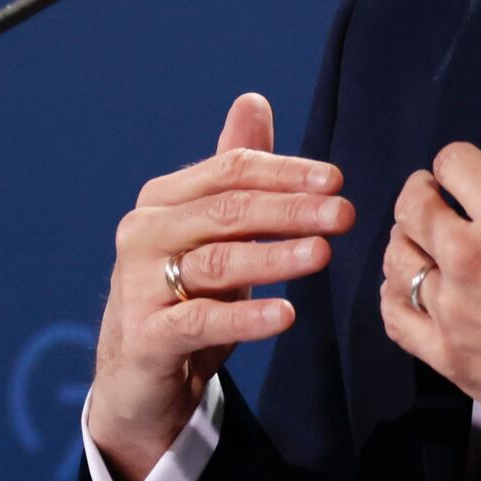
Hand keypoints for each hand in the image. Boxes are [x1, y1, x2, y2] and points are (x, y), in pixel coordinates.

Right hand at [90, 94, 345, 480]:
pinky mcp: (148, 337)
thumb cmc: (182, 297)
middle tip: (343, 214)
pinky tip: (286, 313)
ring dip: (274, 256)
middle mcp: (144, 235)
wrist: (137, 379)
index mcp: (162, 202)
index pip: (228, 171)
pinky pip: (201, 321)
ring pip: (216, 262)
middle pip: (224, 210)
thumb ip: (231, 172)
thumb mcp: (210, 234)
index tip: (336, 180)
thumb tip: (253, 101)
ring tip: (323, 254)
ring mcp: (140, 286)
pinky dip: (244, 317)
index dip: (284, 172)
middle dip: (290, 209)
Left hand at [378, 83, 480, 465]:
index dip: (458, 164)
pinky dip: (395, 298)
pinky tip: (413, 291)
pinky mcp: (449, 356)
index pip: (450, 163)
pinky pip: (393, 317)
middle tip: (439, 203)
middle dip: (423, 197)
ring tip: (427, 245)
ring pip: (397, 259)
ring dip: (407, 246)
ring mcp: (454, 310)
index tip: (466, 174)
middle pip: (411, 206)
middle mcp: (471, 259)